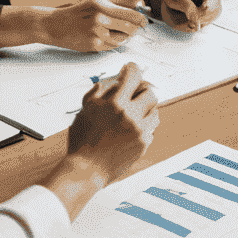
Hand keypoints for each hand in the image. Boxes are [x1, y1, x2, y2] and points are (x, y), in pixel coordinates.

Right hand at [39, 0, 146, 52]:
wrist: (54, 25)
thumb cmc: (77, 13)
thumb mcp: (95, 1)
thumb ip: (117, 1)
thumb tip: (139, 2)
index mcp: (101, 3)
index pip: (131, 12)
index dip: (141, 17)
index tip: (144, 20)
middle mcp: (99, 17)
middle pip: (131, 26)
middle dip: (135, 29)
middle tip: (134, 28)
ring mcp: (96, 32)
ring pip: (124, 38)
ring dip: (124, 37)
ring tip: (115, 32)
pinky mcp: (94, 44)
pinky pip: (113, 46)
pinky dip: (114, 43)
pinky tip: (105, 38)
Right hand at [46, 62, 159, 206]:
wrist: (87, 169)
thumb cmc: (82, 141)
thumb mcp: (84, 111)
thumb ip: (96, 94)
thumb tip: (107, 84)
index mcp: (115, 104)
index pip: (133, 76)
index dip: (132, 69)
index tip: (130, 69)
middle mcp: (130, 115)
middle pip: (150, 92)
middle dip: (142, 90)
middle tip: (135, 92)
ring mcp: (139, 130)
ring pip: (155, 111)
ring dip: (146, 108)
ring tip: (134, 111)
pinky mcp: (143, 143)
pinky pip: (151, 128)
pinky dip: (144, 125)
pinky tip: (132, 127)